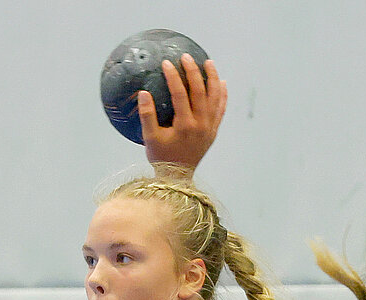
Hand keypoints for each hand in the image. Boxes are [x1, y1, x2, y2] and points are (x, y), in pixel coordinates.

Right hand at [140, 55, 224, 174]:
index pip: (180, 94)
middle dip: (193, 71)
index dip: (174, 76)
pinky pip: (221, 109)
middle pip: (200, 91)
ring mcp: (210, 127)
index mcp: (184, 125)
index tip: (167, 63)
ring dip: (212, 78)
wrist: (178, 177)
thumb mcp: (150, 139)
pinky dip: (222, 95)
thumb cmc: (162, 158)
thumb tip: (143, 93)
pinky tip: (222, 83)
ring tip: (208, 63)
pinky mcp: (214, 131)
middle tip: (186, 57)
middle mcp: (200, 124)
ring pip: (215, 97)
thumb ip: (147, 116)